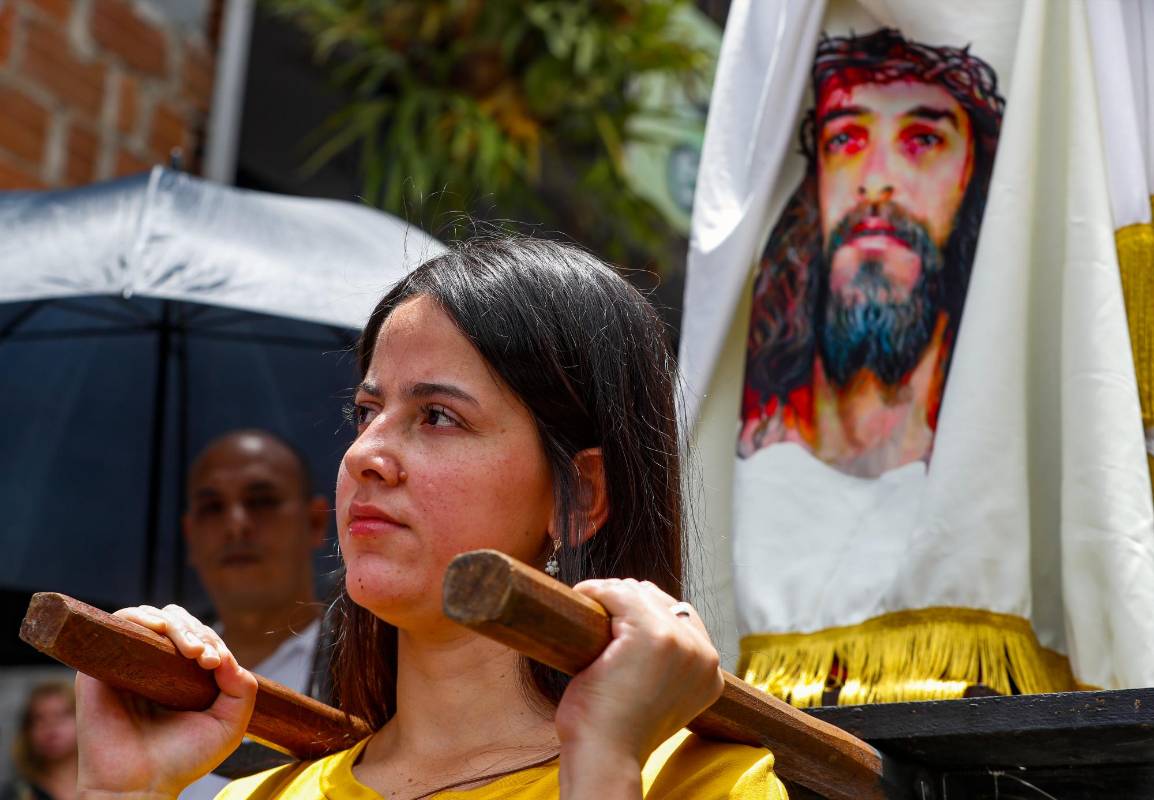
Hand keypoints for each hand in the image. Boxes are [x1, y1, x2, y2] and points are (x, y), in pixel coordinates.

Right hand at [76, 605, 257, 798]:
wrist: (140, 787)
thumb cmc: (182, 759)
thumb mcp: (228, 724)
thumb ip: (241, 688)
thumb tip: (227, 655)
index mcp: (180, 674)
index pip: (197, 635)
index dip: (210, 639)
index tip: (216, 662)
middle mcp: (151, 665)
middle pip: (175, 621)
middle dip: (195, 631)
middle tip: (204, 657)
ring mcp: (124, 663)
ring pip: (150, 618)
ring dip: (175, 625)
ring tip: (190, 650)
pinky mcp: (98, 667)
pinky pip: (117, 624)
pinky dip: (140, 617)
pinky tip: (158, 630)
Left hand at [554, 580, 722, 774]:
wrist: (605, 757)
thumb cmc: (618, 731)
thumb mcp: (657, 694)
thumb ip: (666, 663)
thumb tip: (638, 615)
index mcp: (710, 672)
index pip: (680, 617)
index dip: (645, 612)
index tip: (616, 621)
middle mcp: (703, 654)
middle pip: (660, 600)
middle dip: (627, 601)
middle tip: (598, 615)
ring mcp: (680, 643)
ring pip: (639, 593)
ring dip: (610, 596)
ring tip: (590, 609)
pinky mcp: (651, 635)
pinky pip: (618, 593)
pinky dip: (597, 592)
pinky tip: (582, 599)